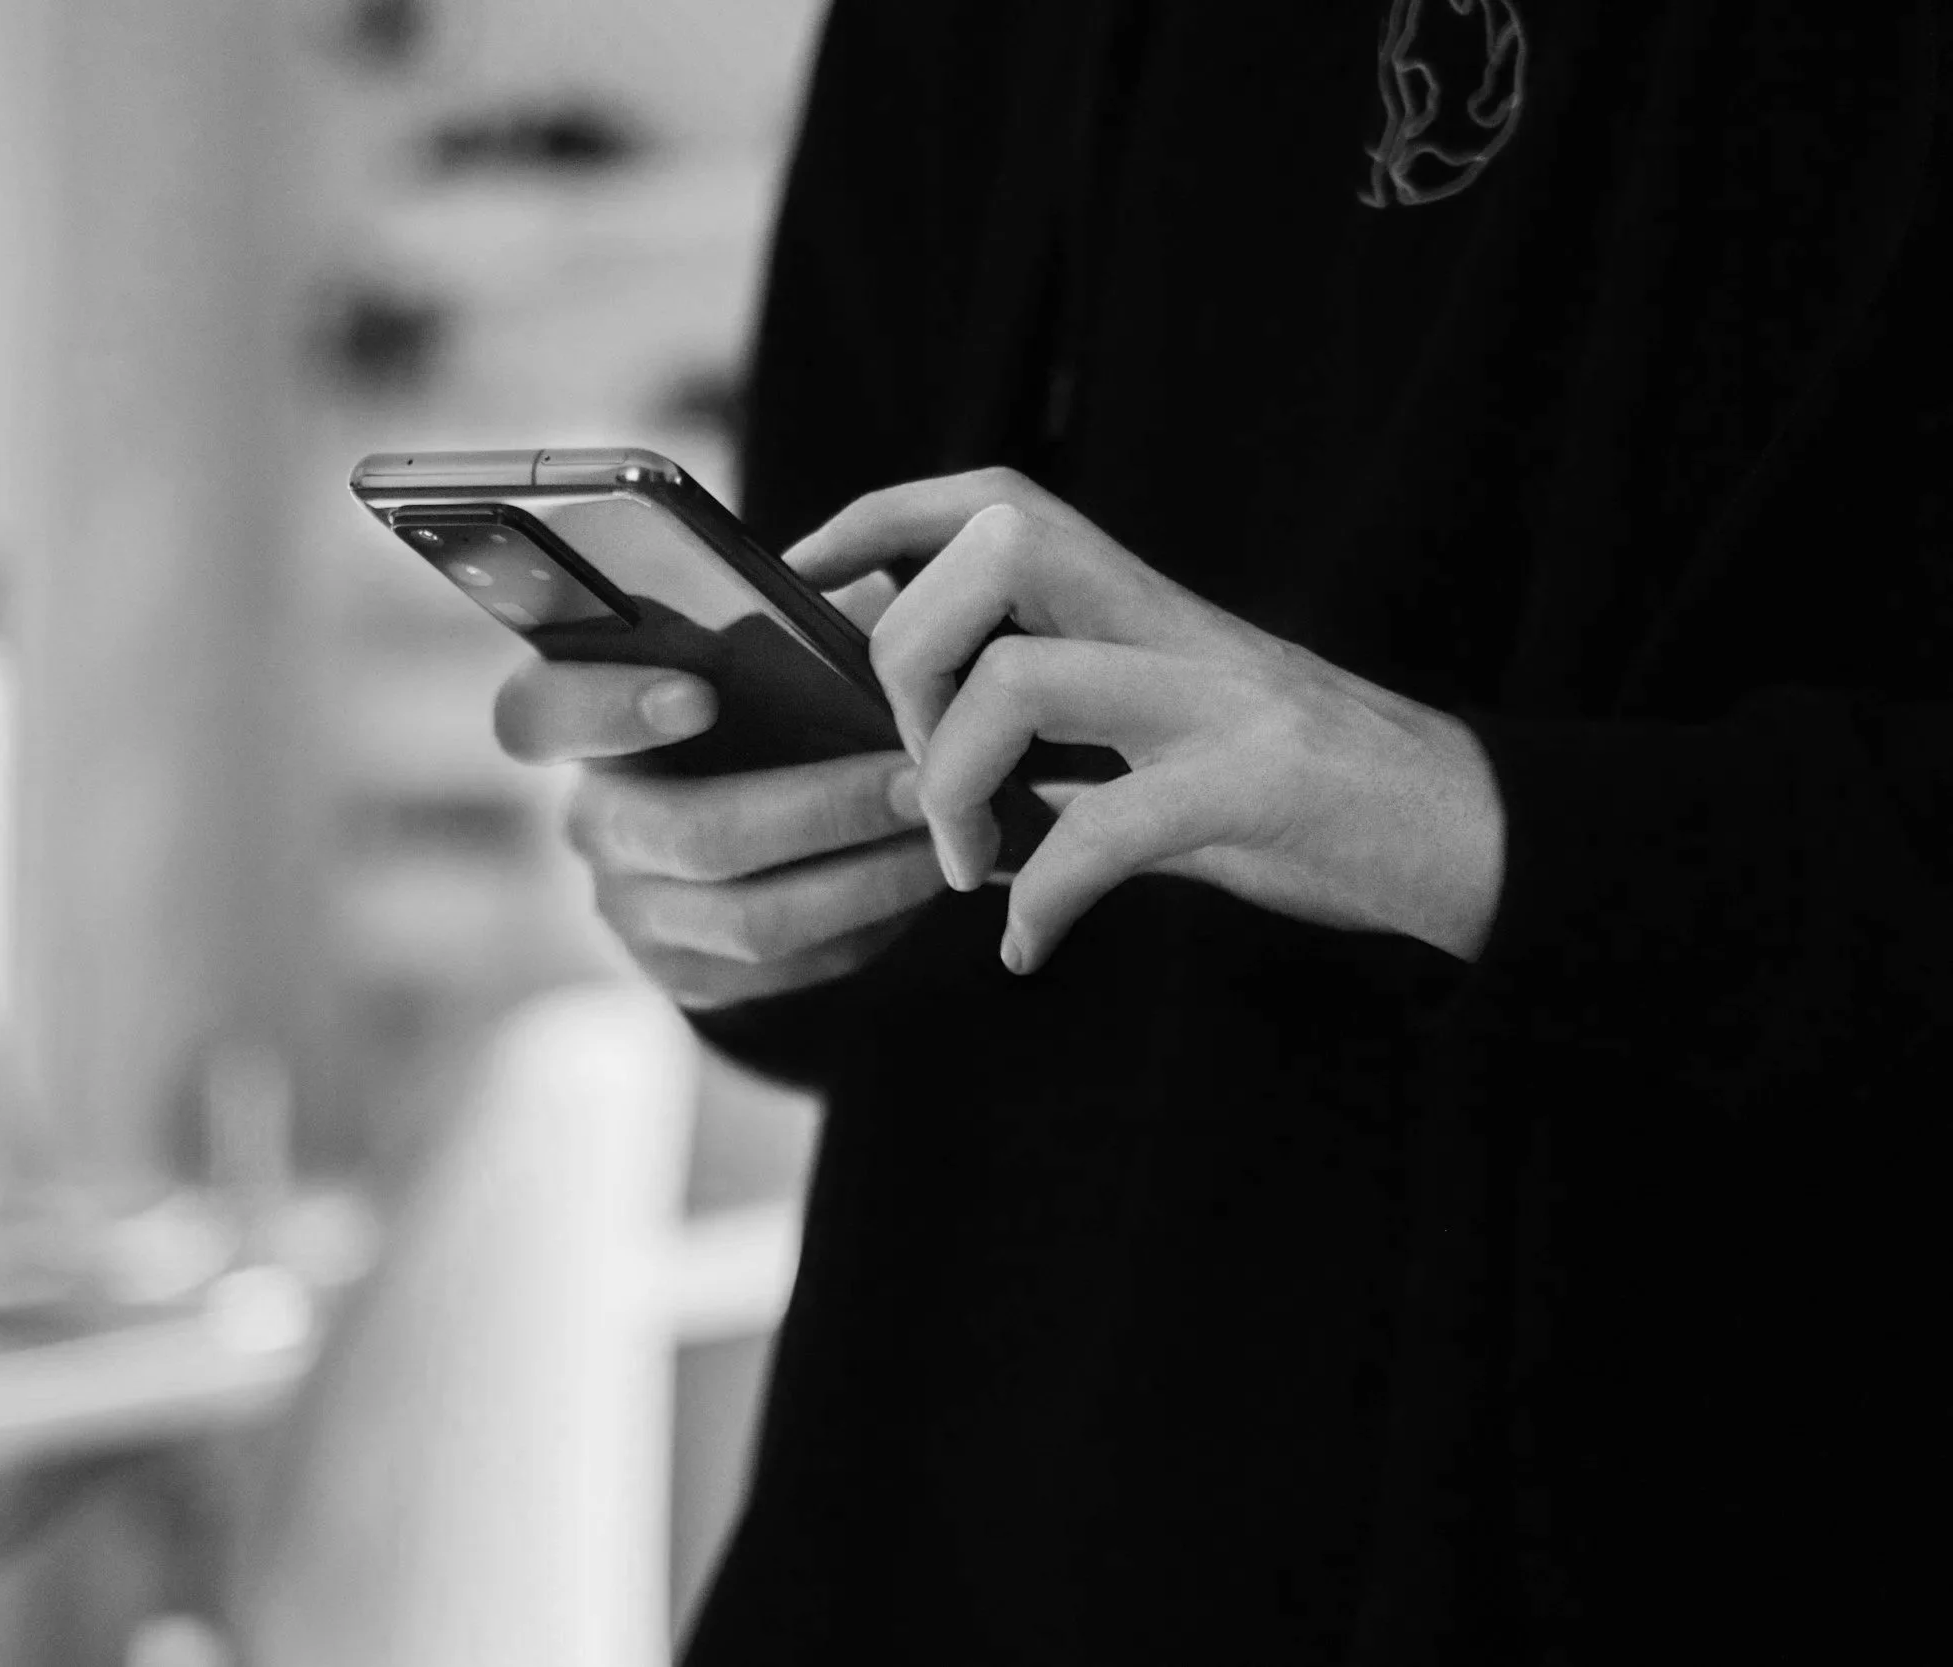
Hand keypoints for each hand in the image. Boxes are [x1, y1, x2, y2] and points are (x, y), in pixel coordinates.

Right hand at [493, 660, 945, 1008]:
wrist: (749, 830)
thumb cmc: (758, 703)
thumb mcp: (757, 648)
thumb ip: (788, 619)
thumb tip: (872, 602)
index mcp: (578, 722)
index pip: (538, 715)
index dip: (607, 708)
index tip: (700, 695)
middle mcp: (593, 822)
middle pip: (689, 834)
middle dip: (821, 810)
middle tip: (920, 780)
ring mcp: (633, 910)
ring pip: (750, 918)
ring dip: (866, 879)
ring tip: (946, 835)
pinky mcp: (686, 977)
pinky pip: (785, 968)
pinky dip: (868, 924)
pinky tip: (922, 879)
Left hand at [788, 468, 1504, 973]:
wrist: (1476, 838)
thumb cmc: (1310, 801)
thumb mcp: (1171, 750)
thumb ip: (1067, 747)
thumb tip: (937, 777)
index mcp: (1144, 609)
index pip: (994, 500)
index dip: (879, 517)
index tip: (801, 575)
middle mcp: (1176, 628)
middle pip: (994, 550)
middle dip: (908, 656)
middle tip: (915, 771)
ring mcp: (1220, 700)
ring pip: (1024, 678)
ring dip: (957, 784)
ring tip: (968, 866)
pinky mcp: (1259, 787)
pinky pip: (1109, 829)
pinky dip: (1044, 899)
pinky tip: (1030, 946)